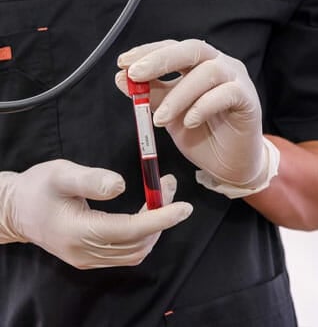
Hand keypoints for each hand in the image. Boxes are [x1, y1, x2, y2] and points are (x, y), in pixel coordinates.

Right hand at [0, 159, 192, 268]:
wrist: (17, 210)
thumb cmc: (38, 188)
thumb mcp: (60, 174)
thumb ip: (90, 180)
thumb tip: (121, 185)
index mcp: (79, 232)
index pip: (130, 230)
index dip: (160, 219)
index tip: (184, 207)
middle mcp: (86, 252)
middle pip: (137, 242)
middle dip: (161, 218)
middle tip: (167, 187)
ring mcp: (88, 259)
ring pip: (135, 251)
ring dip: (154, 227)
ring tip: (160, 199)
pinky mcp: (90, 258)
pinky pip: (126, 253)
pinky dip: (143, 236)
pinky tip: (145, 216)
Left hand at [116, 39, 278, 196]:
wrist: (229, 163)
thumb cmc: (201, 135)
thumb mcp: (169, 116)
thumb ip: (151, 96)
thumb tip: (122, 79)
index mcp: (198, 66)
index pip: (172, 49)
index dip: (147, 52)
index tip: (123, 63)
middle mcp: (218, 65)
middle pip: (191, 49)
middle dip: (160, 60)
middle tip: (135, 75)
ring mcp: (235, 80)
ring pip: (207, 72)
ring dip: (178, 95)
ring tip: (160, 118)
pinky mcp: (248, 99)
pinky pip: (226, 94)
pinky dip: (203, 106)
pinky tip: (190, 121)